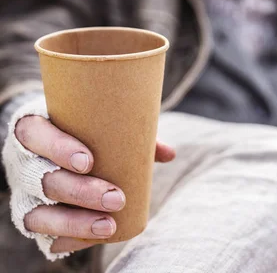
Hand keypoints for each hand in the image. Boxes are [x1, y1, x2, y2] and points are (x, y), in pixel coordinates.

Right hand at [15, 115, 174, 254]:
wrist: (46, 141)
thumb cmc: (76, 128)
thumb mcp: (92, 121)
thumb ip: (128, 133)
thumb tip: (168, 153)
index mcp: (33, 128)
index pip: (36, 135)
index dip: (59, 149)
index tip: (89, 161)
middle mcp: (22, 162)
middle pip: (44, 180)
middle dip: (81, 192)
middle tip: (117, 197)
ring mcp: (24, 193)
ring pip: (40, 214)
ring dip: (75, 223)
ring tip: (109, 225)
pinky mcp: (30, 216)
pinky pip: (43, 235)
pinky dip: (67, 239)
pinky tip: (89, 240)